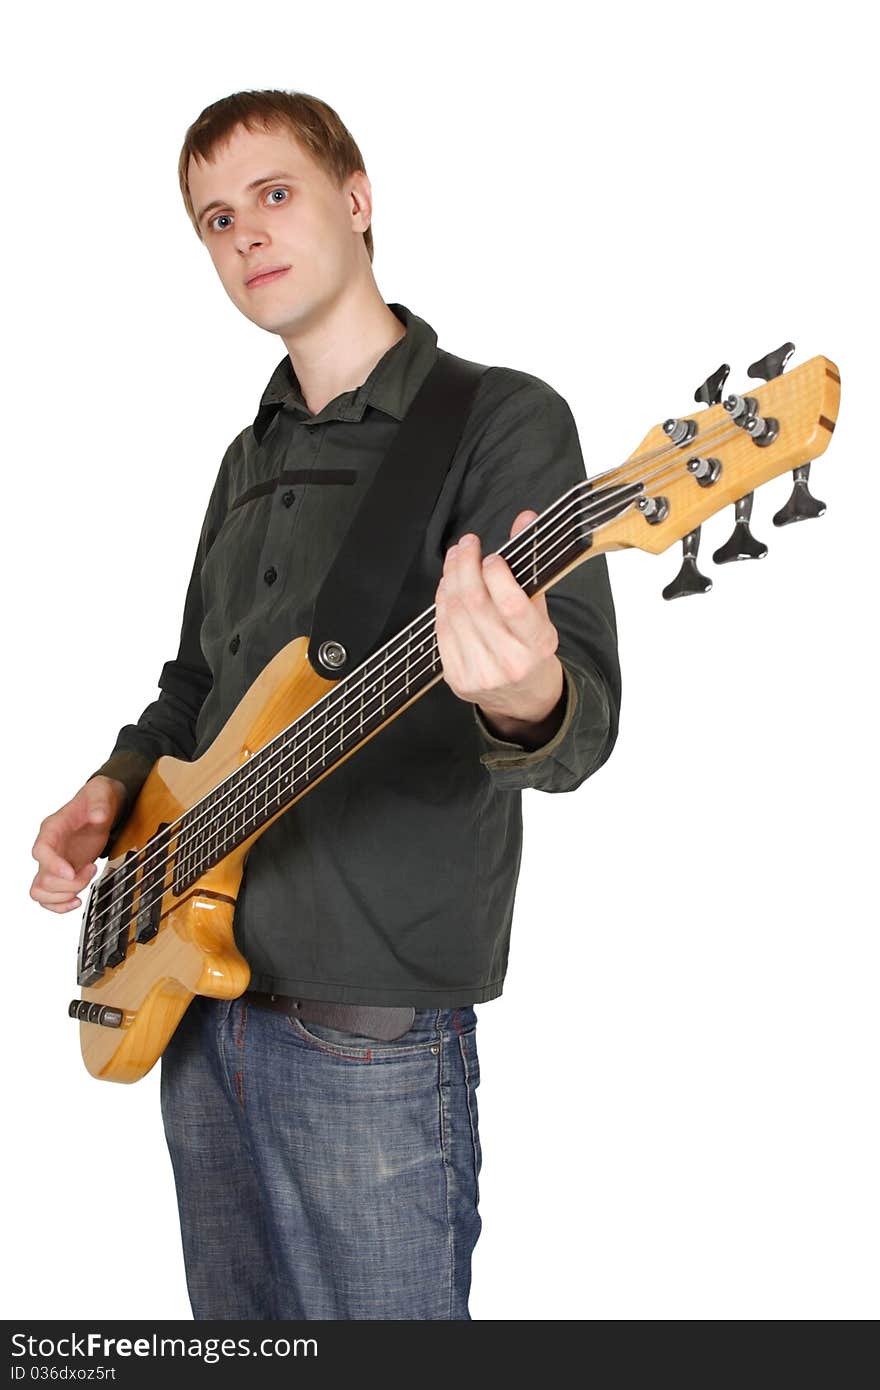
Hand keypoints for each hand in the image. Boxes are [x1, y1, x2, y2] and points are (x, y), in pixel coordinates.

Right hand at [30, 777, 126, 913]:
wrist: (101, 807)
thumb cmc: (97, 799)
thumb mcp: (101, 793)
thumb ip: (99, 803)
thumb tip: (98, 816)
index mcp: (52, 828)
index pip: (41, 851)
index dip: (53, 866)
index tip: (72, 873)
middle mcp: (48, 848)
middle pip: (43, 878)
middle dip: (70, 882)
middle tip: (91, 868)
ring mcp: (54, 863)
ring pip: (40, 891)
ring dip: (64, 895)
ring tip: (87, 880)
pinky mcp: (62, 874)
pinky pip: (48, 897)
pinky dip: (59, 905)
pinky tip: (77, 900)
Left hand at [435, 509, 564, 742]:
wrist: (525, 699)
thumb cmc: (534, 649)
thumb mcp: (542, 612)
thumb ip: (531, 567)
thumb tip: (525, 518)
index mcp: (538, 647)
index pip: (512, 605)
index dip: (497, 575)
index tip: (492, 556)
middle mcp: (509, 663)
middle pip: (475, 605)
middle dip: (465, 566)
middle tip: (466, 545)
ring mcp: (480, 675)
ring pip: (454, 615)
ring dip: (450, 579)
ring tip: (455, 559)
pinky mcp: (457, 680)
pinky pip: (441, 631)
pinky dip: (441, 603)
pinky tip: (447, 586)